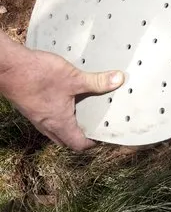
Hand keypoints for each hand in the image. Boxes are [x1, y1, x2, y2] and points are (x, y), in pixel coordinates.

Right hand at [2, 50, 123, 150]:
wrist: (6, 67)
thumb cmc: (38, 75)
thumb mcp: (73, 78)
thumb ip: (97, 81)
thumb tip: (119, 80)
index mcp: (59, 123)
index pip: (78, 144)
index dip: (92, 143)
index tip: (103, 136)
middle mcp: (46, 124)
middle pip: (66, 140)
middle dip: (80, 136)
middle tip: (94, 125)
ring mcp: (35, 116)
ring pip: (54, 129)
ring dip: (68, 124)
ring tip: (83, 112)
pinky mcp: (29, 106)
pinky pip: (46, 117)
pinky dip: (57, 113)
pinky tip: (64, 99)